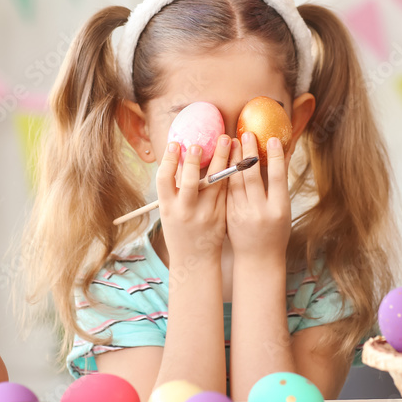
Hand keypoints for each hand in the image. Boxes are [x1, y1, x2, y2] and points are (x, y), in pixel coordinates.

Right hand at [156, 135, 231, 261]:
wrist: (195, 261)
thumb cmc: (179, 233)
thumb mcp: (169, 213)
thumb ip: (174, 191)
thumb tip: (183, 159)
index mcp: (168, 208)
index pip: (164, 179)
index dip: (169, 160)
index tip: (175, 143)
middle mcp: (185, 211)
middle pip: (191, 180)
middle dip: (195, 159)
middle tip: (200, 142)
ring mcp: (205, 214)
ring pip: (215, 183)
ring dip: (222, 159)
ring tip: (227, 140)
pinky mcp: (221, 216)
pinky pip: (227, 191)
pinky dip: (231, 173)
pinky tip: (237, 157)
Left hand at [226, 133, 290, 258]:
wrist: (258, 259)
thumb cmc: (276, 232)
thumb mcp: (284, 209)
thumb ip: (280, 184)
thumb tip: (282, 154)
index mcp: (279, 209)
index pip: (277, 177)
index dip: (275, 157)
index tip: (272, 139)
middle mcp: (260, 211)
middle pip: (252, 176)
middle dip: (249, 153)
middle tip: (247, 133)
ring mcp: (241, 214)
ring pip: (235, 181)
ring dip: (233, 159)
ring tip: (233, 141)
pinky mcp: (228, 215)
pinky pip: (225, 191)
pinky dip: (224, 173)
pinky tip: (223, 159)